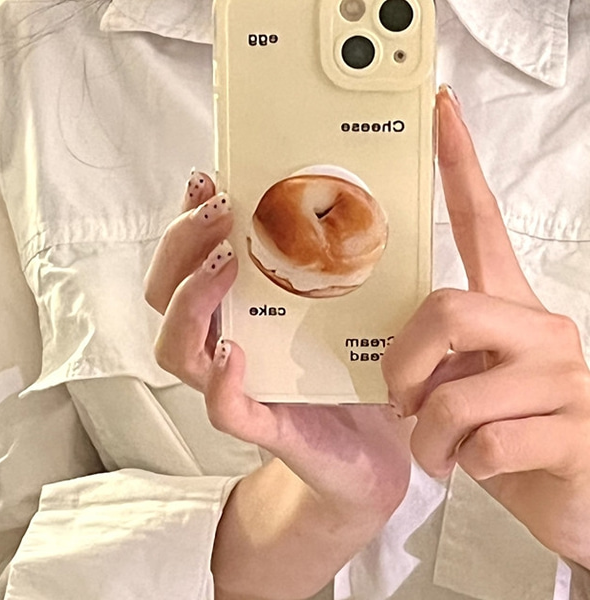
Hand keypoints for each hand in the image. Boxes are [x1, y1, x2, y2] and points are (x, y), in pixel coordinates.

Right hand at [144, 169, 410, 598]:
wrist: (379, 444)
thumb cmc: (358, 368)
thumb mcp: (348, 300)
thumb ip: (337, 257)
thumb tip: (349, 188)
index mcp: (240, 312)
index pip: (188, 263)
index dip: (186, 220)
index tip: (206, 180)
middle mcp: (226, 344)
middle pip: (166, 295)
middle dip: (181, 246)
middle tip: (219, 211)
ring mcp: (239, 386)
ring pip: (178, 350)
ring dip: (190, 302)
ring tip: (224, 265)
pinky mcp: (265, 429)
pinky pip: (223, 410)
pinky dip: (220, 382)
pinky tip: (234, 352)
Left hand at [383, 86, 589, 567]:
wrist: (570, 499)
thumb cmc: (505, 433)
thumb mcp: (463, 384)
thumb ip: (435, 356)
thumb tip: (392, 361)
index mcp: (509, 308)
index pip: (482, 222)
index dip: (461, 166)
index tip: (441, 111)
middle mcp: (541, 328)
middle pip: (448, 309)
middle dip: (405, 364)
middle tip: (401, 400)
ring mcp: (564, 379)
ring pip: (460, 393)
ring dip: (430, 433)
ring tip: (438, 450)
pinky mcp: (577, 433)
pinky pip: (489, 443)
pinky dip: (464, 463)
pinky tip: (477, 467)